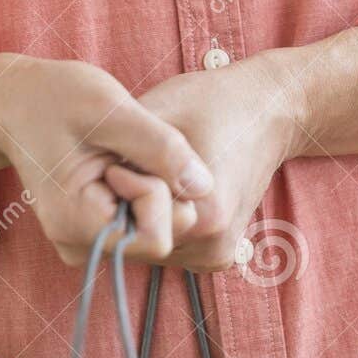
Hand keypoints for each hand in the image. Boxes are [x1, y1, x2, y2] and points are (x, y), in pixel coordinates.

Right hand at [0, 54, 211, 264]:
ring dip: (151, 189)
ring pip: (154, 230)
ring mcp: (86, 244)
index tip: (126, 153)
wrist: (16, 103)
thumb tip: (206, 187)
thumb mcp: (111, 109)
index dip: (158, 190)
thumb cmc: (56, 97)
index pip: (156, 236)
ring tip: (116, 157)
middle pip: (159, 237)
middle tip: (125, 152)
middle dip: (158, 190)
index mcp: (75, 225)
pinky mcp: (94, 235)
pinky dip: (142, 195)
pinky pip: (142, 225)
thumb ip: (160, 147)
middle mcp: (78, 247)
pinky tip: (116, 167)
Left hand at [131, 53, 295, 270]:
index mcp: (202, 214)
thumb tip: (89, 183)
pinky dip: (161, 223)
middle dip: (128, 206)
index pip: (127, 221)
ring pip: (152, 245)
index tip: (123, 159)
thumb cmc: (211, 102)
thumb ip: (123, 151)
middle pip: (140, 238)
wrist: (268, 111)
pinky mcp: (218, 255)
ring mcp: (217, 254)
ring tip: (158, 177)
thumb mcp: (158, 112)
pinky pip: (170, 246)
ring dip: (143, 217)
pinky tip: (170, 194)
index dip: (117, 187)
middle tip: (136, 167)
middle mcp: (212, 245)